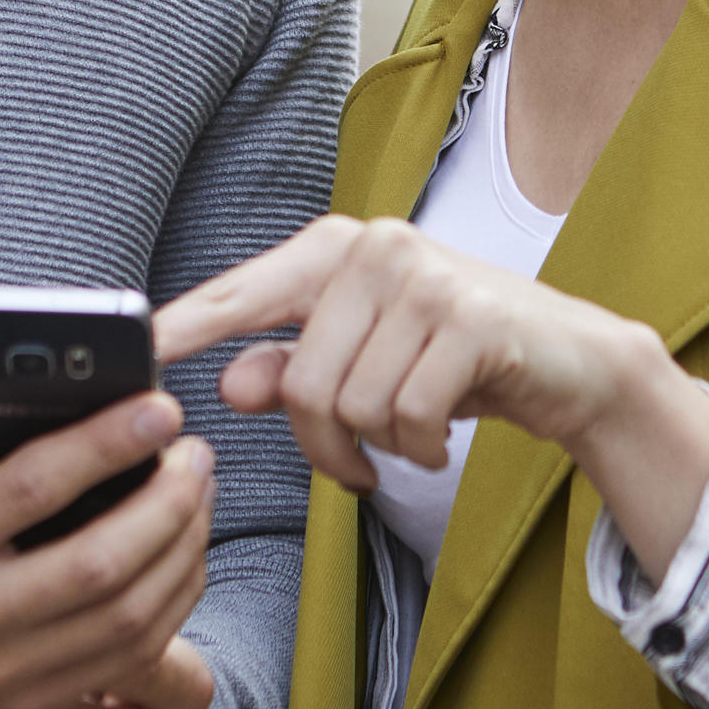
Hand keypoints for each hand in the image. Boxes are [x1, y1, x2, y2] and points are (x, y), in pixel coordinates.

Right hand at [0, 357, 215, 708]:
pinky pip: (128, 656)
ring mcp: (0, 673)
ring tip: (199, 489)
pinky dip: (173, 600)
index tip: (159, 407)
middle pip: (96, 564)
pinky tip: (186, 548)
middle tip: (196, 452)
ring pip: (125, 616)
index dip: (104, 444)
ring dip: (181, 547)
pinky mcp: (33, 699)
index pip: (28, 489)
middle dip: (166, 501)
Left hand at [156, 215, 708, 575]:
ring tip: (411, 438)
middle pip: (299, 381)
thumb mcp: (368, 363)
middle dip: (324, 445)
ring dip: (377, 449)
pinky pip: (404, 416)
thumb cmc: (458, 361)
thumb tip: (228, 381)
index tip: (133, 356)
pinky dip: (419, 448)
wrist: (575, 364)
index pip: (241, 292)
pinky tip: (442, 438)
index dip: (184, 327)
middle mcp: (376, 247)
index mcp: (338, 248)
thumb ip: (292, 369)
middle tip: (359, 461)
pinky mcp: (469, 318)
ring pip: (350, 405)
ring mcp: (425, 277)